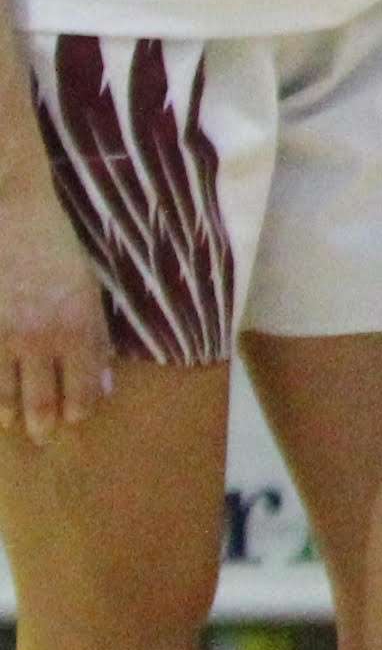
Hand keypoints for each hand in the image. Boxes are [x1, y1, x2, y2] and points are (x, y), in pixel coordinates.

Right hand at [0, 174, 110, 441]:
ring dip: (7, 410)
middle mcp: (39, 338)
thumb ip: (97, 339)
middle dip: (42, 422)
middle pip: (40, 398)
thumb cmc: (56, 250)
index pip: (82, 388)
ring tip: (8, 422)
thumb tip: (104, 384)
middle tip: (41, 436)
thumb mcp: (89, 291)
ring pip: (2, 391)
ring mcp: (3, 334)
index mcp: (77, 329)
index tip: (75, 420)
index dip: (79, 409)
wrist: (11, 214)